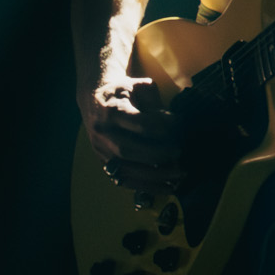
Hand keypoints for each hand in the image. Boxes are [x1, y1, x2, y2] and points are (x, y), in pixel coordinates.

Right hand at [79, 77, 181, 193]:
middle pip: (129, 149)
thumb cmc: (125, 91)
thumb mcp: (141, 86)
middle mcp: (103, 131)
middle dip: (157, 154)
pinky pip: (123, 178)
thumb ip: (156, 104)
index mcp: (113, 109)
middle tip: (179, 153)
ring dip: (154, 176)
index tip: (179, 125)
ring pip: (125, 168)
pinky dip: (145, 185)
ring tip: (178, 176)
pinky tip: (165, 188)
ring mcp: (100, 148)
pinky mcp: (103, 161)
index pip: (140, 123)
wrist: (94, 97)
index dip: (162, 127)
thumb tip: (173, 125)